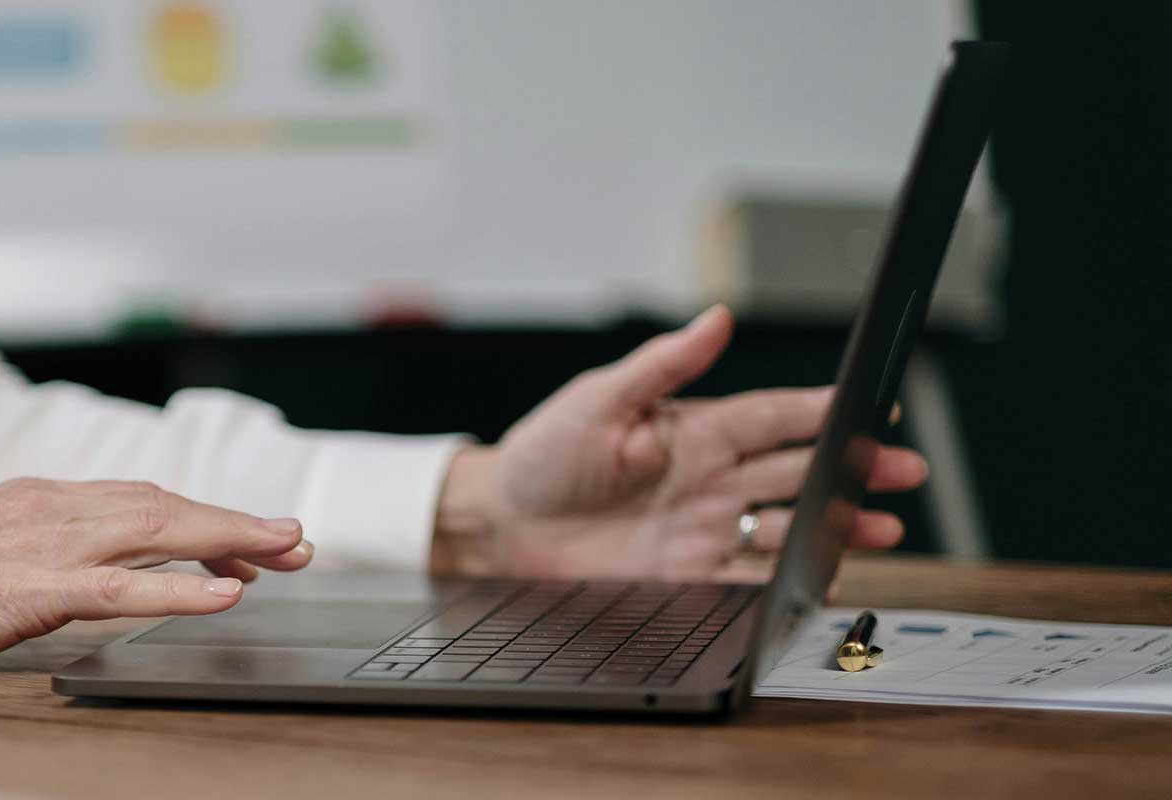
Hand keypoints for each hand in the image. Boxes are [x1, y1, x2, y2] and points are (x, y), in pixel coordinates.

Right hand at [0, 478, 312, 674]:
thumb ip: (46, 548)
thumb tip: (101, 564)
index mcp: (42, 499)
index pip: (144, 500)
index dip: (207, 517)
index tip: (257, 537)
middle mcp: (51, 509)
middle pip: (165, 506)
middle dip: (238, 522)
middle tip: (300, 540)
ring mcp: (41, 546)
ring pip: (156, 532)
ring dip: (229, 539)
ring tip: (286, 552)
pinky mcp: (26, 589)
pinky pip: (119, 587)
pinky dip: (179, 587)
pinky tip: (226, 592)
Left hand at [432, 305, 925, 582]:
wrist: (499, 524)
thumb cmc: (540, 454)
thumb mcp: (597, 399)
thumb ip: (662, 364)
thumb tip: (716, 318)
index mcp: (694, 429)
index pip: (774, 416)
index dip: (824, 411)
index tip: (876, 405)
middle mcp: (708, 477)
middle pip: (798, 468)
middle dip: (854, 468)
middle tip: (904, 469)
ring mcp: (702, 526)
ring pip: (787, 523)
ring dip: (835, 524)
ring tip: (883, 527)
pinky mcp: (685, 572)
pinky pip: (750, 577)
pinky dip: (790, 578)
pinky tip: (824, 573)